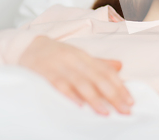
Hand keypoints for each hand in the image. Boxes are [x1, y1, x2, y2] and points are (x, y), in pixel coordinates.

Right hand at [18, 35, 133, 115]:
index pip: (106, 72)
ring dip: (94, 98)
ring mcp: (60, 66)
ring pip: (80, 83)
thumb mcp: (79, 57)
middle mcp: (75, 60)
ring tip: (106, 112)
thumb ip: (99, 64)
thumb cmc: (58, 55)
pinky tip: (79, 106)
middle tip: (125, 109)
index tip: (130, 101)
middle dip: (113, 95)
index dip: (119, 86)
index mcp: (85, 57)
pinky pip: (59, 85)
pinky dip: (69, 96)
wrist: (28, 46)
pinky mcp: (45, 73)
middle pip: (97, 78)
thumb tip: (120, 66)